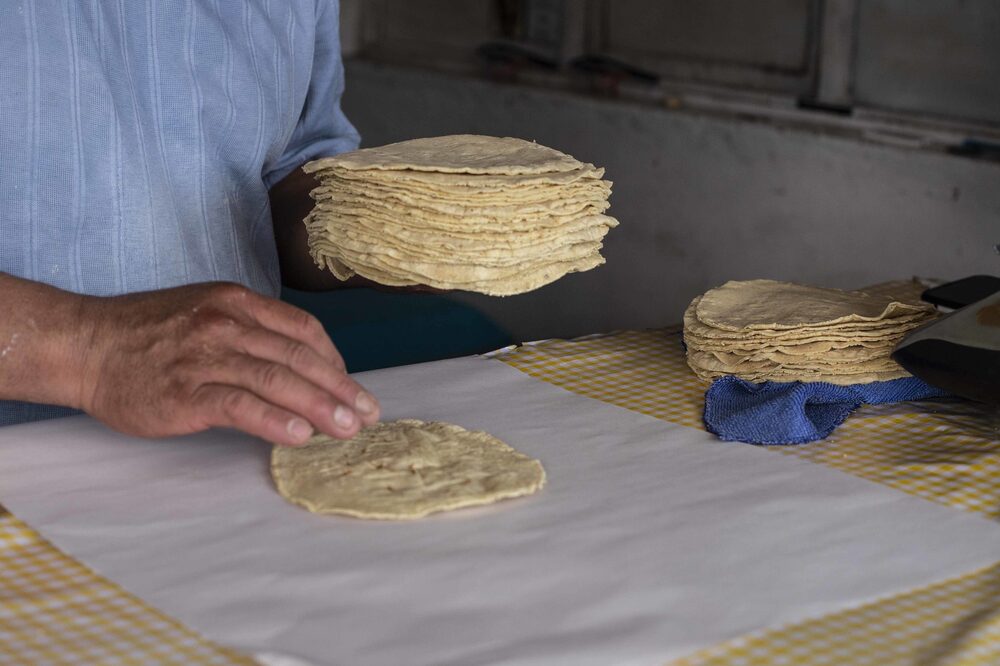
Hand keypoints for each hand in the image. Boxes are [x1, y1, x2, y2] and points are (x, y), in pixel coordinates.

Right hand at [75, 282, 379, 445]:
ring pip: (278, 380)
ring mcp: (205, 357)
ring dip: (321, 407)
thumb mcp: (205, 313)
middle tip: (367, 414)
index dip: (335, 361)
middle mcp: (226, 324)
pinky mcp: (185, 392)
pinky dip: (275, 420)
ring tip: (347, 429)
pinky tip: (300, 435)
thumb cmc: (147, 334)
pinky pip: (241, 405)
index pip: (303, 331)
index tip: (352, 388)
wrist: (85, 344)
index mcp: (236, 302)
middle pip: (300, 358)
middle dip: (341, 389)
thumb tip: (299, 367)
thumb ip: (250, 333)